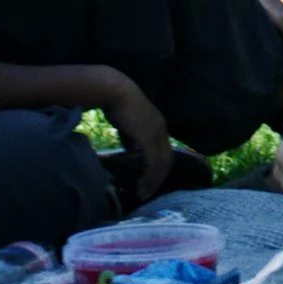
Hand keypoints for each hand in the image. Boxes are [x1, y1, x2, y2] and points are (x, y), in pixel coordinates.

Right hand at [98, 71, 174, 201]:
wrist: (115, 91)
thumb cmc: (118, 104)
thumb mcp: (127, 125)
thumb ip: (131, 138)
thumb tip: (131, 150)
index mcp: (158, 126)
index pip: (164, 151)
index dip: (158, 167)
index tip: (148, 180)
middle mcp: (162, 131)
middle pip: (167, 160)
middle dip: (158, 178)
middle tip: (147, 191)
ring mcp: (157, 134)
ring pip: (162, 164)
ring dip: (153, 180)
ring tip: (142, 192)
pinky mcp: (148, 138)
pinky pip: (153, 162)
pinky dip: (149, 176)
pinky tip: (141, 184)